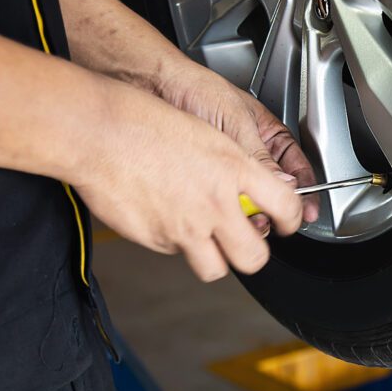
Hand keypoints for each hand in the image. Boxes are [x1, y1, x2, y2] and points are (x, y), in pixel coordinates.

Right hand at [72, 80, 302, 280]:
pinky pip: (175, 253)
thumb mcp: (210, 134)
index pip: (285, 207)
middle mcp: (214, 204)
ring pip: (214, 268)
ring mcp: (184, 227)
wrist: (98, 132)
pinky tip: (164, 213)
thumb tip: (260, 187)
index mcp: (234, 170)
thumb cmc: (147, 123)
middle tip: (248, 242)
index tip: (288, 222)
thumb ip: (240, 167)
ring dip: (214, 257)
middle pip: (254, 258)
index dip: (293, 221)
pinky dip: (175, 242)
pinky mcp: (155, 240)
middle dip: (254, 255)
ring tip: (205, 235)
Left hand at [154, 59, 318, 224]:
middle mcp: (252, 152)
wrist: (157, 86)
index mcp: (270, 134)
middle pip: (275, 189)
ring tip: (247, 215)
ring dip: (250, 209)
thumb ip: (259, 157)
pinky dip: (226, 207)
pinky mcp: (207, 177)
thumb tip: (283, 185)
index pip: (297, 167)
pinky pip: (224, 198)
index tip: (306, 212)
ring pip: (250, 196)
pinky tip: (225, 209)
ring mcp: (229, 166)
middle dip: (274, 206)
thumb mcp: (236, 124)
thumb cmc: (198, 89)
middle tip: (271, 217)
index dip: (305, 190)